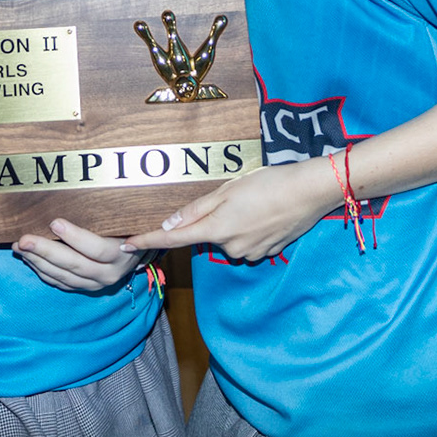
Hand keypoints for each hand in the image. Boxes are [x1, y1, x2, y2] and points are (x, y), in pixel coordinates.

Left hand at [15, 218, 143, 291]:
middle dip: (46, 251)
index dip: (75, 237)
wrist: (135, 252)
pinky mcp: (83, 288)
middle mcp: (108, 274)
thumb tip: (75, 194)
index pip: (97, 248)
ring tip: (20, 246)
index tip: (54, 222)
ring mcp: (95, 284)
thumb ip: (104, 215)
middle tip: (24, 239)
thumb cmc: (126, 228)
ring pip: (62, 276)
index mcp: (121, 255)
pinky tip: (28, 258)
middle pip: (74, 264)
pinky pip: (59, 282)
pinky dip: (41, 270)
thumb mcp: (122, 220)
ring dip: (38, 261)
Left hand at [125, 158, 338, 262]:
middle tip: (235, 196)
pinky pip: (249, 243)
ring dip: (234, 225)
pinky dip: (251, 230)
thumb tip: (168, 225)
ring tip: (255, 202)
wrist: (310, 191)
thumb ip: (196, 210)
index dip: (148, 242)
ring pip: (229, 240)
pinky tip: (265, 214)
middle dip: (213, 220)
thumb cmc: (268, 183)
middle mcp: (231, 247)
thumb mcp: (228, 189)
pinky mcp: (268, 253)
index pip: (173, 240)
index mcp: (216, 228)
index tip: (126, 245)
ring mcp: (251, 253)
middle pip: (207, 236)